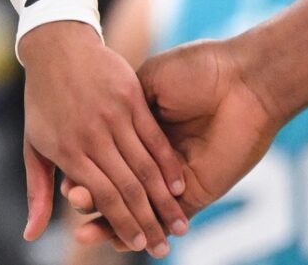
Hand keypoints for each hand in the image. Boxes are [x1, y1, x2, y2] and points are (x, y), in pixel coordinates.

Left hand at [21, 21, 189, 256]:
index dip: (122, 224)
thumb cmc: (42, 99)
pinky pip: (154, 136)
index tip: (137, 245)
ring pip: (145, 165)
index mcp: (69, 151)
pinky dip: (168, 163)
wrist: (58, 45)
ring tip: (178, 224)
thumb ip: (38, 191)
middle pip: (127, 187)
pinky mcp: (132, 96)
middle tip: (163, 247)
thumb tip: (31, 235)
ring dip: (164, 200)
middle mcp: (93, 135)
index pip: (102, 196)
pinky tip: (179, 185)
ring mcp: (114, 114)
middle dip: (148, 222)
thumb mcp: (34, 146)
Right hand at [69, 38, 281, 251]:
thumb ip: (125, 106)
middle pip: (117, 189)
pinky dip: (138, 232)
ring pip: (136, 211)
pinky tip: (112, 237)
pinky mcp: (195, 194)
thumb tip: (93, 130)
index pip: (107, 159)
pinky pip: (163, 220)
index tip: (64, 179)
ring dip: (108, 223)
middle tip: (73, 200)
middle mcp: (156, 159)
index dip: (84, 171)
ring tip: (83, 231)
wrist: (242, 79)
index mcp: (144, 129)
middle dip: (91, 199)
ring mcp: (174, 179)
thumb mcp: (150, 82)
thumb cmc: (198, 70)